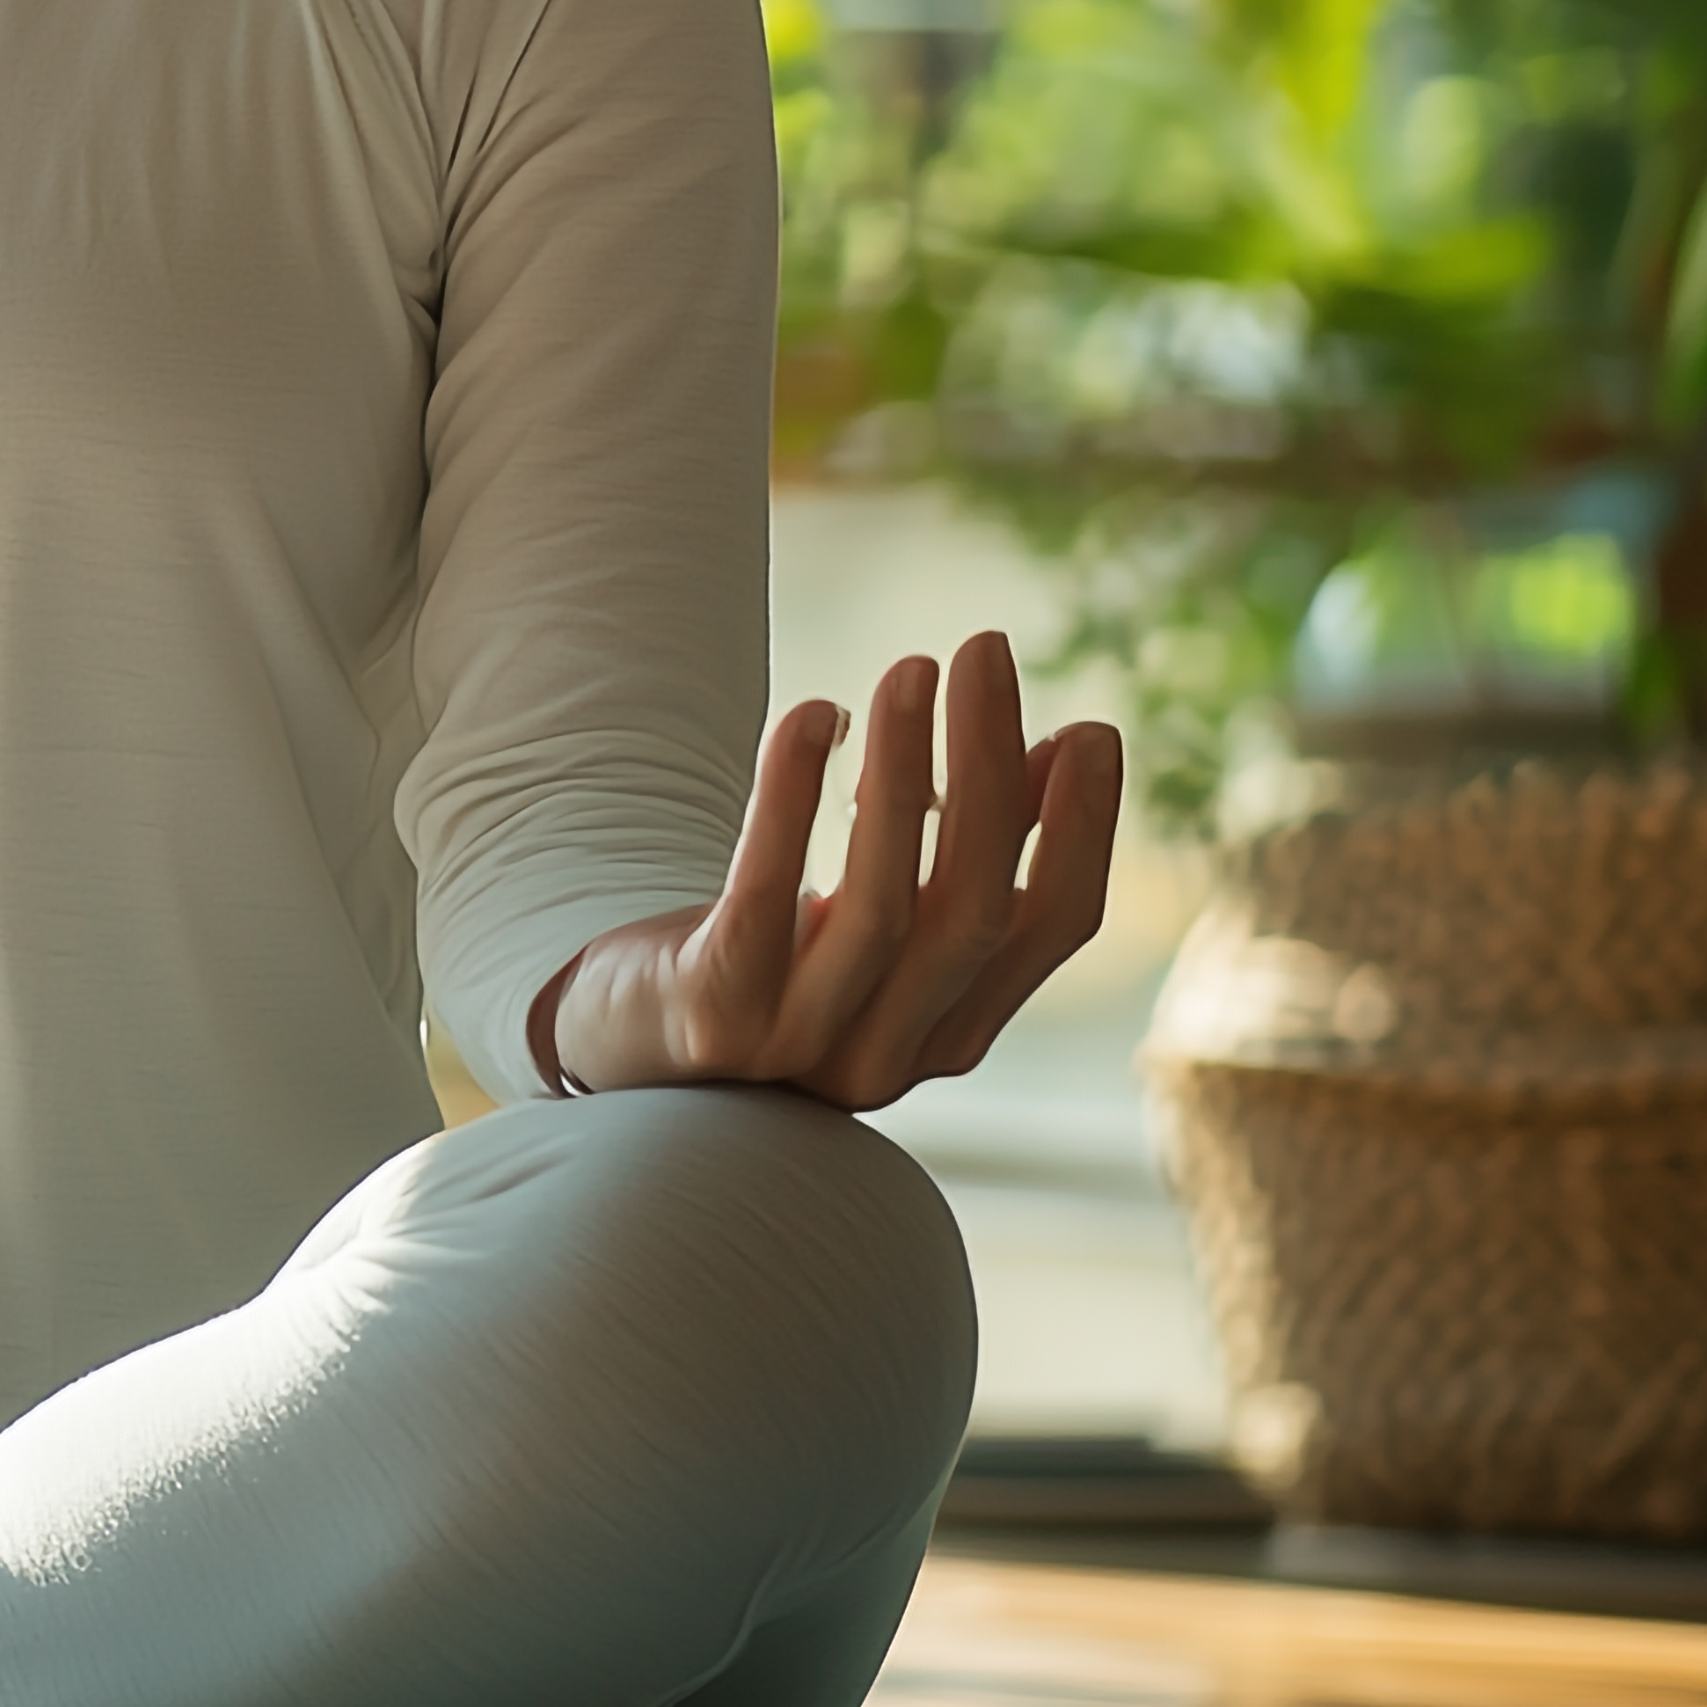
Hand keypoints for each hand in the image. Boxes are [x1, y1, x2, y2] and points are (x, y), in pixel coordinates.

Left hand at [532, 630, 1121, 1109]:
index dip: (1083, 828)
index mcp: (951, 1029)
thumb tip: (1061, 745)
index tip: (1092, 726)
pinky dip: (791, 799)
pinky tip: (812, 715)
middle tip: (987, 652)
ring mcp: (801, 1046)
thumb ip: (967, 856)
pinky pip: (764, 895)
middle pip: (972, 908)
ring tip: (911, 667)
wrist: (614, 1046)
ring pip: (882, 905)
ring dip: (905, 772)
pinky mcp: (713, 1017)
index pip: (1053, 928)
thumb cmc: (766, 963)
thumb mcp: (879, 916)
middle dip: (992, 772)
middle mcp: (891, 1054)